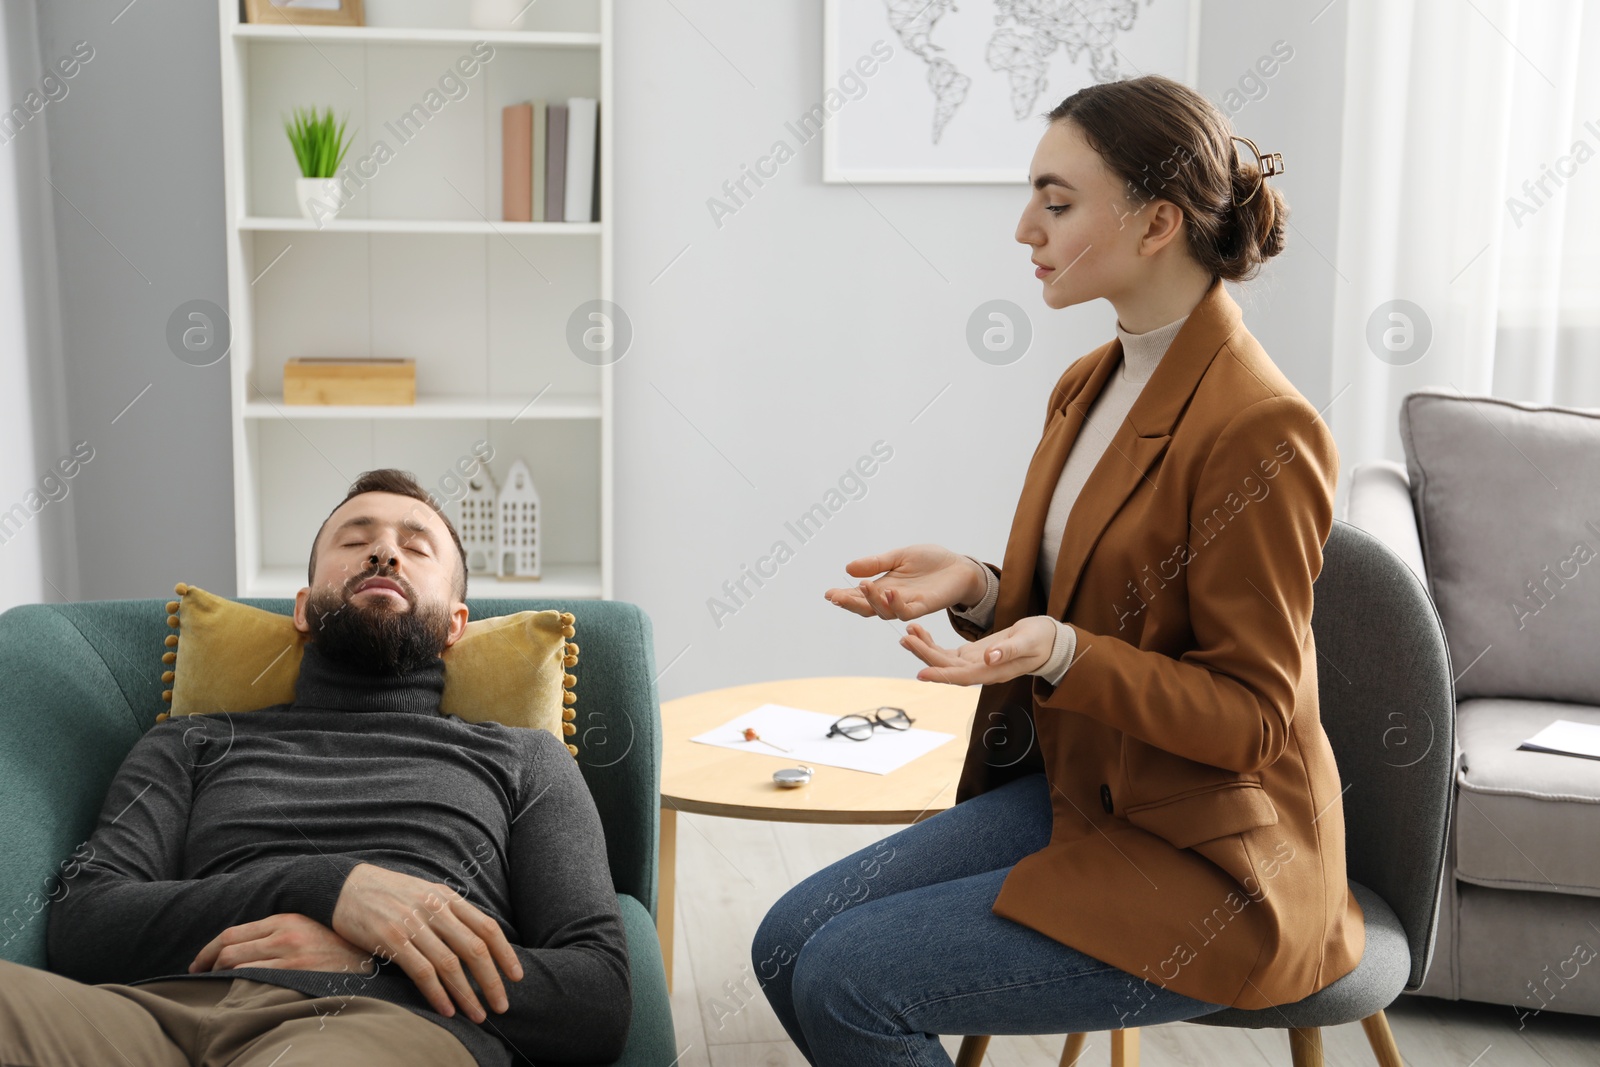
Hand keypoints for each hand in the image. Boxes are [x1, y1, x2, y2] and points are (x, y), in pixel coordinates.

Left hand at [189, 913, 374, 974]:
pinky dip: (238, 987)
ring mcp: (290, 956)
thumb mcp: (310, 927)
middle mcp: (285, 935)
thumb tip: (247, 945)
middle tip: (201, 977)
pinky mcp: (297, 973)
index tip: (198, 963)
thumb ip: (282, 930)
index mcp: (286, 919)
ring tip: (216, 987)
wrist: (373, 958)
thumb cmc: (340, 946)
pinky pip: (255, 980)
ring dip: (220, 978)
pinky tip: (236, 993)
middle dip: (208, 965)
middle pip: (229, 950)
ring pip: (237, 967)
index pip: (233, 933)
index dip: (208, 950)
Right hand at [330, 862, 523, 1022]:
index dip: (506, 954)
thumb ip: (451, 915)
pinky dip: (438, 993)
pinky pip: (422, 971)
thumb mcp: (427, 894)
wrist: (346, 886)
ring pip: (451, 964)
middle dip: (492, 981)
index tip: (517, 977)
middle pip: (475, 948)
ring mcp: (413, 923)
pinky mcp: (391, 939)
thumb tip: (480, 944)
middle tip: (501, 1005)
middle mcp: (435, 908)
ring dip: (467, 994)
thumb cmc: (391, 895)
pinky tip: (447, 1009)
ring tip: (477, 1014)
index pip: (487, 927)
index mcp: (448, 897)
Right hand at [825, 544, 987, 620]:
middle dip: (850, 603)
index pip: (859, 595)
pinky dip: (897, 604)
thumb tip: (848, 568)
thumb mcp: (899, 556)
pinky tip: (890, 592)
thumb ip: (876, 563)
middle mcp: (893, 599)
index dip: (844, 596)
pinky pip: (907, 611)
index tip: (828, 593)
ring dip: (872, 601)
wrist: (959, 566)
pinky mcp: (925, 606)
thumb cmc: (930, 561)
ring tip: (863, 586)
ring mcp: (908, 604)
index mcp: (884, 587)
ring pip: (884, 611)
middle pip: (867, 608)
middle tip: (836, 597)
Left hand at [899, 616, 1059, 685]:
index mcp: (993, 672)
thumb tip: (989, 659)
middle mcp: (980, 671)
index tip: (921, 672)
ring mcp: (974, 664)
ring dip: (924, 649)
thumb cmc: (1041, 641)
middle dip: (925, 655)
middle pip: (947, 668)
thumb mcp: (1029, 642)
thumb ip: (1009, 651)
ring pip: (943, 660)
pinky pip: (947, 652)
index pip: (962, 676)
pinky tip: (919, 633)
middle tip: (906, 639)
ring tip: (907, 634)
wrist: (1047, 641)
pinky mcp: (971, 654)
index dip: (941, 675)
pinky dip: (932, 643)